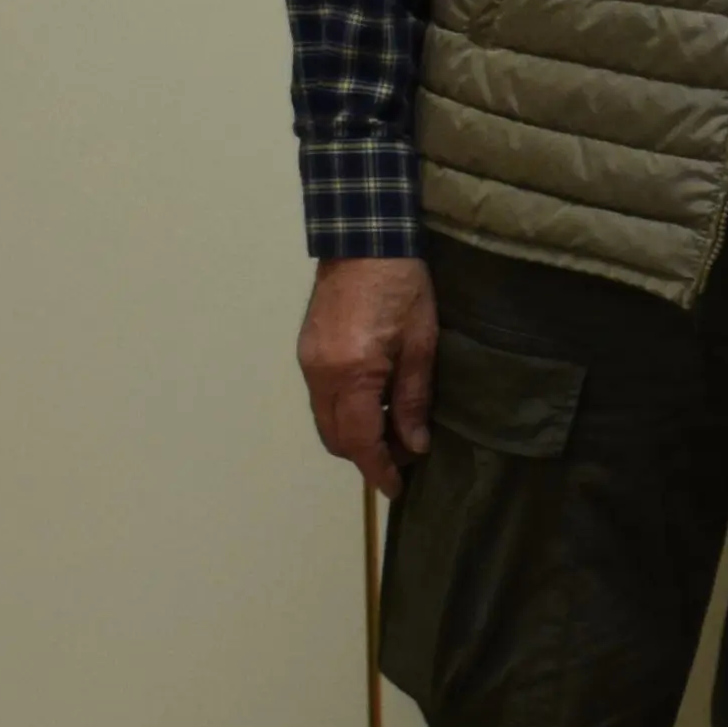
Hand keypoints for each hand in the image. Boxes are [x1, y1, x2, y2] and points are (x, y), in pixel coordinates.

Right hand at [298, 257, 437, 496]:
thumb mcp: (422, 342)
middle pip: (335, 437)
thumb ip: (413, 398)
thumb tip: (414, 444)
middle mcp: (319, 374)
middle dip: (365, 455)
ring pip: (325, 419)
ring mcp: (307, 362)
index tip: (396, 488)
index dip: (378, 469)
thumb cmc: (403, 286)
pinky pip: (321, 398)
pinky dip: (344, 411)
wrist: (364, 238)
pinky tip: (373, 403)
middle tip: (403, 456)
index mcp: (350, 374)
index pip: (358, 441)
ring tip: (392, 431)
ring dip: (354, 433)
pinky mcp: (305, 351)